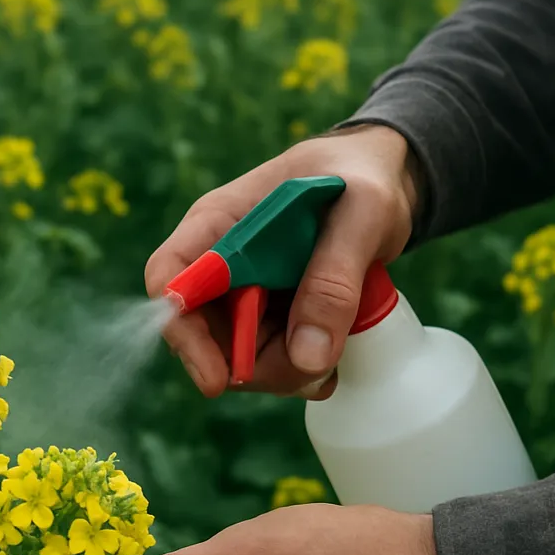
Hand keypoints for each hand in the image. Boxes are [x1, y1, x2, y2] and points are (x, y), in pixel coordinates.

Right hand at [145, 126, 424, 398]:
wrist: (384, 177)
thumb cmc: (363, 176)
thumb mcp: (363, 214)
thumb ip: (335, 279)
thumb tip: (306, 358)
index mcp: (218, 223)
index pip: (171, 280)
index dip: (182, 333)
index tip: (217, 379)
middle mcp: (220, 264)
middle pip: (207, 337)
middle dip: (257, 365)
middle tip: (316, 365)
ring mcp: (244, 294)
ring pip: (242, 360)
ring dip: (288, 371)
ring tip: (340, 347)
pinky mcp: (271, 316)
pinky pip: (271, 363)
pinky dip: (303, 372)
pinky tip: (337, 359)